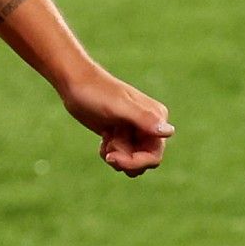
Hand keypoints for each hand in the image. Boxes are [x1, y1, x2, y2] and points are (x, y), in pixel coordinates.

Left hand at [58, 70, 174, 177]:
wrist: (75, 84)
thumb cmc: (96, 92)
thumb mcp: (119, 107)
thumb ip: (144, 118)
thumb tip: (169, 132)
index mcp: (156, 118)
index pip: (154, 156)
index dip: (135, 162)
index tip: (113, 156)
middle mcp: (150, 125)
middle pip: (145, 161)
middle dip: (125, 160)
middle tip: (108, 148)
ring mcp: (136, 130)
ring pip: (134, 161)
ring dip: (118, 157)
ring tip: (106, 141)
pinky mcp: (122, 134)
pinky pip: (123, 156)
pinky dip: (110, 153)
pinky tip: (103, 139)